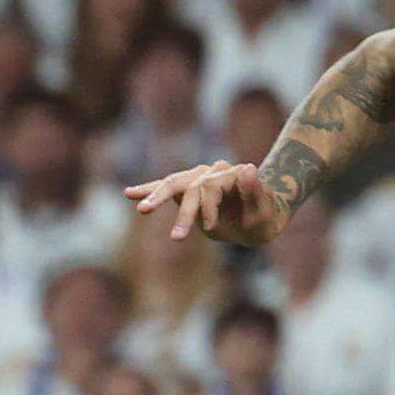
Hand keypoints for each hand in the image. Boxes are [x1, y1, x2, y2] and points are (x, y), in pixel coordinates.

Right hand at [127, 159, 287, 247]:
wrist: (261, 218)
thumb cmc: (265, 218)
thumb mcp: (264, 211)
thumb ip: (255, 191)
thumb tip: (247, 167)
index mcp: (230, 175)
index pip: (209, 187)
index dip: (206, 207)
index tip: (209, 227)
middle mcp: (213, 172)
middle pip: (187, 183)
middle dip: (168, 200)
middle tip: (149, 214)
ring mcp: (199, 178)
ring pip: (173, 183)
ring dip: (153, 194)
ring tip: (135, 202)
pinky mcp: (189, 188)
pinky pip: (167, 188)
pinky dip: (149, 190)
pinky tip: (129, 194)